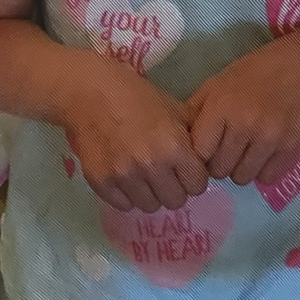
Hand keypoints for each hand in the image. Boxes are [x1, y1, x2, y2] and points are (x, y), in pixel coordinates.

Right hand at [62, 52, 209, 213]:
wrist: (89, 92)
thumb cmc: (136, 97)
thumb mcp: (174, 109)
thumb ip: (195, 136)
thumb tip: (209, 160)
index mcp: (174, 147)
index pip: (198, 185)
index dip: (193, 176)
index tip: (185, 169)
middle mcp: (150, 166)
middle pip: (176, 201)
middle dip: (174, 188)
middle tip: (165, 174)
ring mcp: (124, 176)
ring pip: (150, 206)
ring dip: (151, 194)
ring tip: (144, 175)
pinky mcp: (100, 182)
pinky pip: (123, 205)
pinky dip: (127, 195)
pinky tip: (125, 177)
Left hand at [185, 37, 299, 187]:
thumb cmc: (252, 74)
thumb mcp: (217, 83)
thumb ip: (195, 112)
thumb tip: (176, 142)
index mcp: (221, 107)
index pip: (199, 154)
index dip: (199, 156)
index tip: (205, 151)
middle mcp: (245, 125)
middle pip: (219, 170)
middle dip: (219, 164)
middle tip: (227, 151)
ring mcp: (270, 137)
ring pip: (243, 178)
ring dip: (240, 170)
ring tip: (245, 153)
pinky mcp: (291, 147)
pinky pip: (267, 177)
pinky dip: (263, 171)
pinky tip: (264, 155)